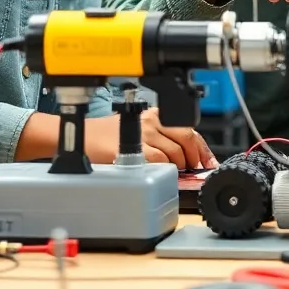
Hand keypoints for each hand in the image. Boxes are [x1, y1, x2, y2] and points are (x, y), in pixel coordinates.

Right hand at [86, 109, 216, 169]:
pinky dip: (166, 169)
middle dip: (195, 157)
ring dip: (180, 166)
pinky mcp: (135, 148)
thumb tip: (184, 157)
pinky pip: (159, 160)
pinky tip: (163, 174)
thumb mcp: (138, 131)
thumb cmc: (106, 137)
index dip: (202, 148)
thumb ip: (160, 138)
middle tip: (194, 170)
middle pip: (187, 138)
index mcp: (156, 115)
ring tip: (176, 173)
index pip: (189, 130)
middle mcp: (152, 120)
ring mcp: (144, 133)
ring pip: (176, 152)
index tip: (208, 162)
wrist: (80, 137)